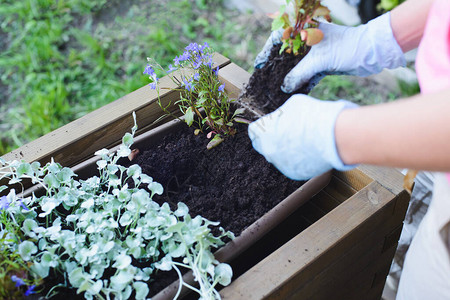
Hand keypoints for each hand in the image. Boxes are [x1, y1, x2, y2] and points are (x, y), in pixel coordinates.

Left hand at [248, 94, 357, 180]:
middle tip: (285, 132)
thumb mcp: (293, 105)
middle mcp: (268, 151)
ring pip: (278, 156)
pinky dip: (297, 159)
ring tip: (303, 139)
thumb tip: (282, 117)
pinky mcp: (293, 173)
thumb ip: (282, 113)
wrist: (334, 136)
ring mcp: (280, 164)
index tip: (269, 125)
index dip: (262, 126)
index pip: (253, 131)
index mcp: (264, 133)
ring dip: (285, 150)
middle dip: (271, 139)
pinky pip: (291, 165)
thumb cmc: (313, 116)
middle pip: (263, 145)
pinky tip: (310, 150)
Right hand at [254, 13, 405, 92]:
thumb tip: (284, 87)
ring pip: (296, 66)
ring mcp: (316, 53)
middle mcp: (308, 40)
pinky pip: (308, 74)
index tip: (260, 66)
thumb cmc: (348, 47)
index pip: (279, 37)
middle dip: (276, 68)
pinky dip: (302, 83)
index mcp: (305, 29)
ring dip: (289, 78)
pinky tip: (294, 94)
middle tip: (266, 81)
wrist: (373, 53)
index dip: (267, 51)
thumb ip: (299, 74)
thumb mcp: (321, 61)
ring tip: (277, 90)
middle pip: (286, 54)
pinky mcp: (323, 64)